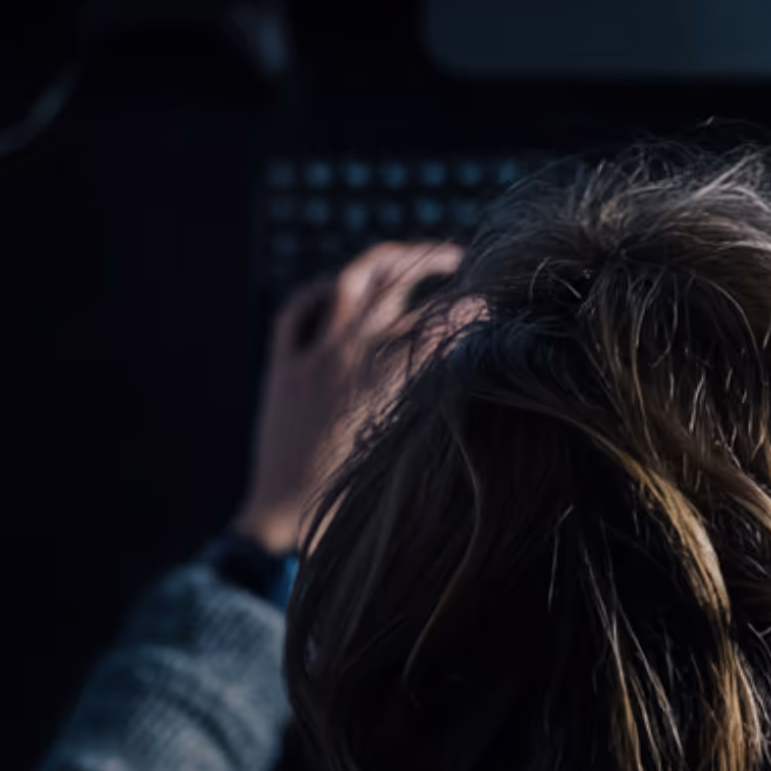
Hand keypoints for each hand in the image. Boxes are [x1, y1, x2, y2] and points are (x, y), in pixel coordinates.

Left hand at [237, 241, 462, 555]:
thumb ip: (427, 405)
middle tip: (455, 255)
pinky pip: (298, 309)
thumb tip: (461, 371)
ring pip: (351, 282)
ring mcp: (313, 357)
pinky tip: (338, 289)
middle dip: (431, 260)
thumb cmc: (347, 497)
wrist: (281, 515)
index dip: (467, 304)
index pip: (436, 322)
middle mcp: (348, 357)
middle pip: (397, 283)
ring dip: (383, 261)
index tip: (489, 298)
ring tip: (406, 256)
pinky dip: (320, 290)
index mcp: (384, 381)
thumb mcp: (399, 451)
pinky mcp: (284, 366)